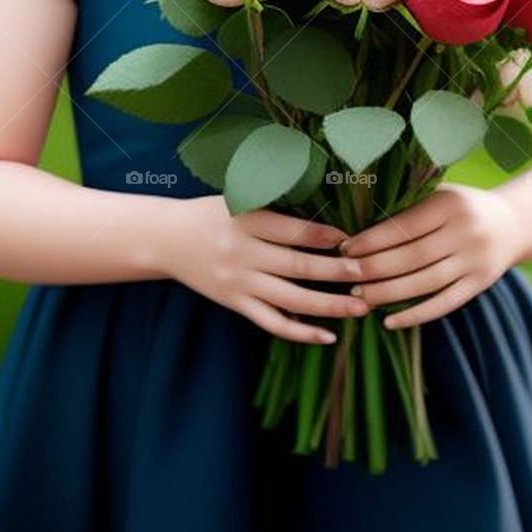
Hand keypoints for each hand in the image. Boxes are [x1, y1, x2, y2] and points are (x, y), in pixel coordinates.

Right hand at [166, 196, 368, 344]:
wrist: (166, 238)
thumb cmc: (210, 213)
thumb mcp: (237, 197)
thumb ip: (273, 201)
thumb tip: (317, 212)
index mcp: (246, 220)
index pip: (292, 231)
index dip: (323, 236)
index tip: (349, 239)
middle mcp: (243, 253)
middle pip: (296, 266)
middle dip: (335, 271)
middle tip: (366, 273)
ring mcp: (239, 283)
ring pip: (290, 299)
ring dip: (328, 306)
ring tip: (360, 307)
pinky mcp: (235, 303)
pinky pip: (272, 322)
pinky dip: (301, 332)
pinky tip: (328, 335)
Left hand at [339, 183, 525, 329]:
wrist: (514, 223)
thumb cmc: (462, 207)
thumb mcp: (441, 195)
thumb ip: (409, 209)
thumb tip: (359, 233)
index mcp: (450, 203)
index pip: (404, 226)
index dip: (372, 240)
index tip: (345, 248)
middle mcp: (465, 231)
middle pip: (411, 256)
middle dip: (373, 268)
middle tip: (344, 275)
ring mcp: (475, 260)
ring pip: (424, 282)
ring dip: (388, 293)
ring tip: (360, 295)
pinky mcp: (480, 284)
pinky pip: (444, 303)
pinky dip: (415, 315)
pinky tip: (389, 322)